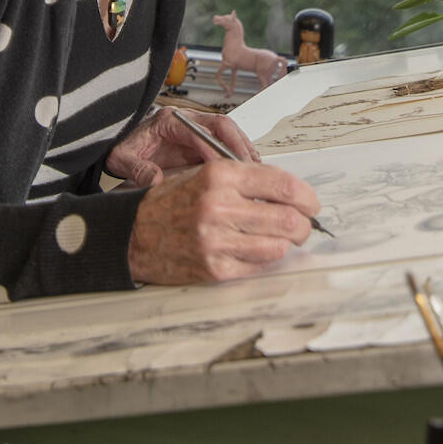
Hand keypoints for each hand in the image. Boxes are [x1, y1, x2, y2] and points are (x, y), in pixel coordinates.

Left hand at [106, 106, 258, 187]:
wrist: (119, 148)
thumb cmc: (122, 149)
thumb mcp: (121, 159)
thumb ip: (135, 169)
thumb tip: (154, 181)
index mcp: (169, 121)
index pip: (200, 130)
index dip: (215, 148)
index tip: (224, 168)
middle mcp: (186, 122)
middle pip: (222, 126)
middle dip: (238, 146)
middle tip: (251, 169)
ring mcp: (196, 131)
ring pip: (228, 134)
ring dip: (242, 151)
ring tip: (256, 172)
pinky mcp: (200, 144)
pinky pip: (225, 145)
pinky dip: (237, 157)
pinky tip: (247, 173)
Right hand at [127, 158, 321, 283]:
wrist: (131, 234)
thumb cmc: (167, 203)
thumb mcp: (203, 174)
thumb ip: (243, 179)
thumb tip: (287, 191)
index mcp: (219, 176)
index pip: (281, 184)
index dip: (306, 196)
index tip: (311, 203)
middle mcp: (219, 207)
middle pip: (287, 219)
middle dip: (304, 224)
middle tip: (304, 225)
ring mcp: (217, 242)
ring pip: (278, 246)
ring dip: (288, 244)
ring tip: (284, 239)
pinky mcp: (215, 269)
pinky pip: (259, 266)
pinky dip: (267, 259)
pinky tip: (260, 251)